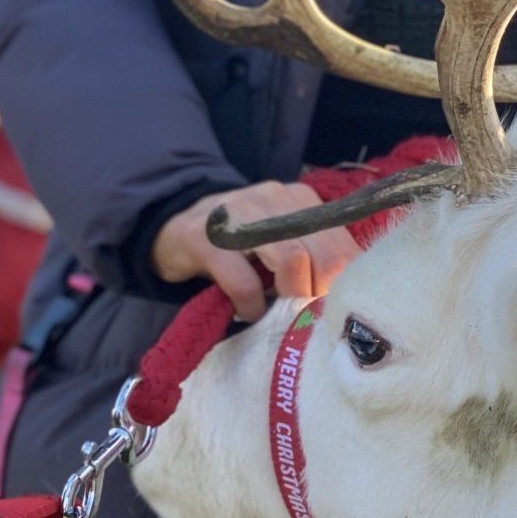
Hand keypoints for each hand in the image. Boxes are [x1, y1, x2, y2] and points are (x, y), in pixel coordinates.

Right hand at [151, 181, 361, 320]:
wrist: (172, 229)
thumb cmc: (236, 246)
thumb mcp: (278, 242)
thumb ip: (311, 260)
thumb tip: (342, 301)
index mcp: (300, 200)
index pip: (343, 245)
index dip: (344, 285)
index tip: (334, 311)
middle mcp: (275, 199)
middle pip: (325, 254)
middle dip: (321, 295)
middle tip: (307, 318)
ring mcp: (240, 214)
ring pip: (292, 260)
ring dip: (291, 298)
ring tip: (280, 315)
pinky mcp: (207, 238)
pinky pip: (244, 282)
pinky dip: (251, 305)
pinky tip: (249, 312)